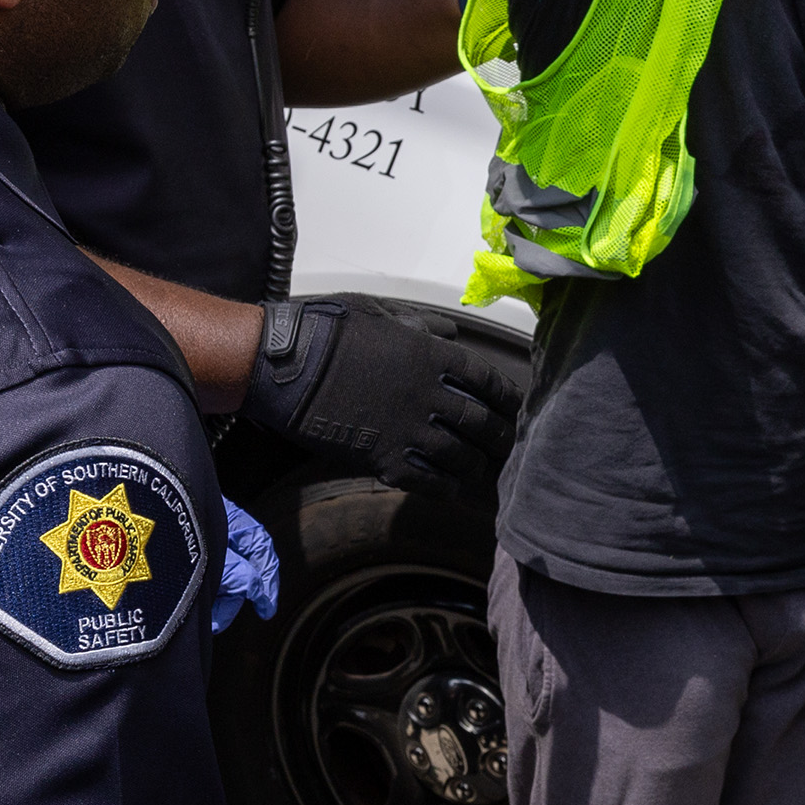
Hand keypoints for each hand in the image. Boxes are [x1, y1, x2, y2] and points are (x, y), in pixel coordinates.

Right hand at [242, 297, 520, 498]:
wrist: (287, 365)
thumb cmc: (329, 329)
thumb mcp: (380, 314)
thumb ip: (421, 325)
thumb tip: (450, 330)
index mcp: (431, 355)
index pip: (486, 380)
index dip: (506, 396)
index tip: (517, 406)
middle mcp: (428, 395)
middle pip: (480, 422)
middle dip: (500, 437)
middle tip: (511, 446)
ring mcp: (407, 430)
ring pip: (458, 456)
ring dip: (474, 465)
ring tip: (482, 471)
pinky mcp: (383, 458)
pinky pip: (426, 480)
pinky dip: (444, 487)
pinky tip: (452, 490)